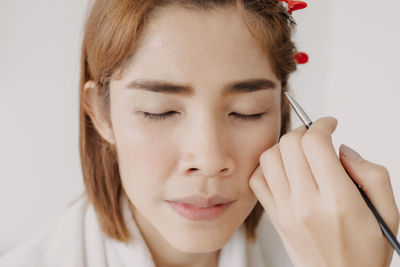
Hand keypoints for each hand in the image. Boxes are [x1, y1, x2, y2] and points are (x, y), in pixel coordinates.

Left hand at [249, 116, 399, 266]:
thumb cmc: (365, 250)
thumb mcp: (387, 210)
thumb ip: (371, 173)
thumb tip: (341, 149)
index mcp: (337, 200)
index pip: (314, 143)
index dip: (321, 124)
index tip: (329, 124)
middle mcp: (306, 204)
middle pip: (289, 144)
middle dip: (304, 131)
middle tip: (315, 135)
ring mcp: (286, 211)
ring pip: (269, 158)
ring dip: (284, 146)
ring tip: (299, 151)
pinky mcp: (274, 217)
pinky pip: (257, 180)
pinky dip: (267, 167)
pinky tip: (283, 168)